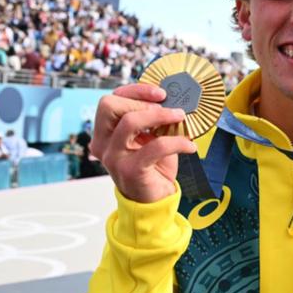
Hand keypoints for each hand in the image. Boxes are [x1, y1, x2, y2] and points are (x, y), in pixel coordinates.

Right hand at [90, 83, 196, 202]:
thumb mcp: (150, 137)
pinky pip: (156, 146)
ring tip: (180, 117)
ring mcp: (114, 157)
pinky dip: (177, 142)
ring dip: (160, 115)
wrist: (153, 201)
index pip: (110, 100)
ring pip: (130, 122)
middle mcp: (103, 143)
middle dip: (142, 100)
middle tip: (167, 108)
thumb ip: (152, 119)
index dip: (135, 91)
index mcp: (105, 132)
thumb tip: (171, 97)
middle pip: (109, 105)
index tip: (161, 93)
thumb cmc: (152, 166)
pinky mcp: (131, 171)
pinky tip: (189, 146)